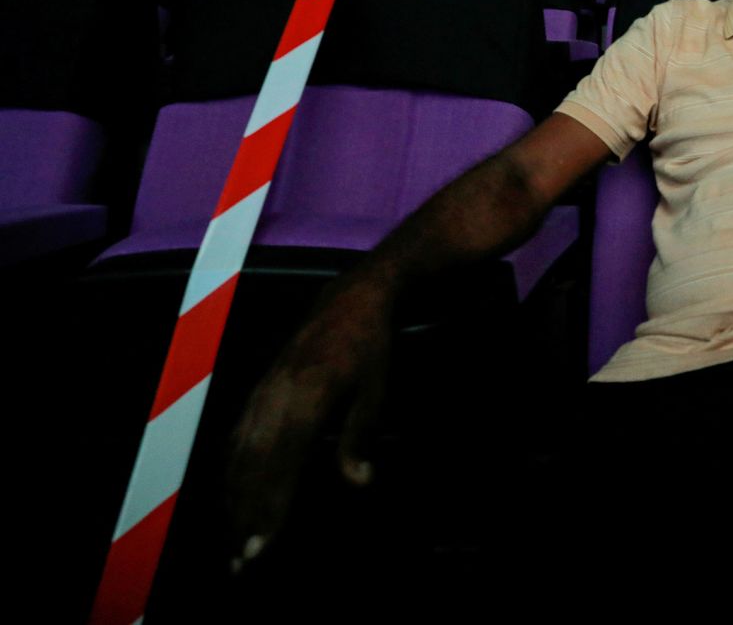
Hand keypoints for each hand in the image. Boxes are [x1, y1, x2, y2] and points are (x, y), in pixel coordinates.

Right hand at [225, 274, 392, 570]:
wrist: (349, 299)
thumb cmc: (369, 348)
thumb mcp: (376, 389)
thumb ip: (361, 436)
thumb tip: (359, 483)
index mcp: (309, 395)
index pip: (284, 463)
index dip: (271, 506)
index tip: (263, 545)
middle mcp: (276, 395)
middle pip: (253, 466)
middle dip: (245, 516)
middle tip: (241, 561)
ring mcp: (262, 391)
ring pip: (238, 454)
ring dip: (233, 500)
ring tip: (232, 539)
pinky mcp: (257, 389)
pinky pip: (234, 435)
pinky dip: (229, 469)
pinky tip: (229, 495)